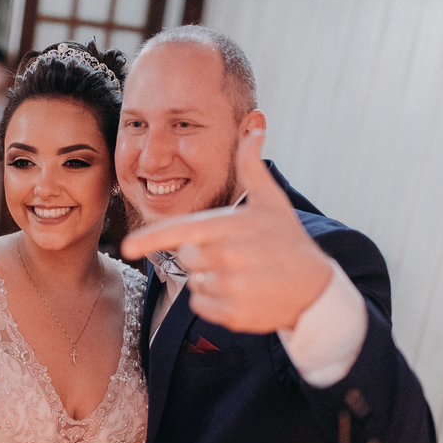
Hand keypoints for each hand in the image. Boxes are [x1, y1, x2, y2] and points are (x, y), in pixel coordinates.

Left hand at [120, 127, 332, 332]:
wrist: (316, 290)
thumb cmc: (289, 241)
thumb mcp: (272, 201)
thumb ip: (251, 166)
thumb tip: (254, 128)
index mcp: (231, 227)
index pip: (182, 232)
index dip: (151, 239)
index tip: (126, 247)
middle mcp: (229, 258)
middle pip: (186, 257)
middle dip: (202, 255)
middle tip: (235, 255)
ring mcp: (231, 288)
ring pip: (193, 282)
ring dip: (209, 279)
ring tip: (243, 275)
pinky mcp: (232, 315)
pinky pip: (200, 305)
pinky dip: (214, 302)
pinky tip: (241, 294)